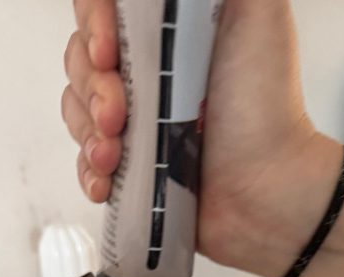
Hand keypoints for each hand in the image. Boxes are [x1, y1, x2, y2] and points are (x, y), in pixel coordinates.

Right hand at [63, 1, 337, 274]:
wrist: (266, 191)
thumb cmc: (266, 106)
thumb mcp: (258, 12)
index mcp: (170, 30)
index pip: (105, 8)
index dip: (95, 23)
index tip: (109, 53)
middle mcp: (149, 71)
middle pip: (82, 58)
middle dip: (93, 87)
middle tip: (120, 116)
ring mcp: (137, 121)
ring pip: (77, 108)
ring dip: (89, 131)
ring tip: (117, 154)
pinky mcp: (132, 167)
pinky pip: (85, 161)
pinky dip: (90, 171)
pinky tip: (109, 180)